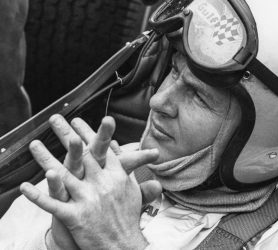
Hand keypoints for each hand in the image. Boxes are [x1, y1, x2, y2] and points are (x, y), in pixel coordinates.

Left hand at [21, 115, 160, 249]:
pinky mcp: (76, 217)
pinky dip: (38, 196)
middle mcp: (102, 183)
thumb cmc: (128, 217)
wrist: (124, 246)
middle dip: (67, 135)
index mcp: (116, 176)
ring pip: (64, 175)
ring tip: (34, 144)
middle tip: (55, 119)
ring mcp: (89, 199)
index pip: (101, 149)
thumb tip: (121, 153)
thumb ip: (126, 170)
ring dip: (46, 159)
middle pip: (82, 155)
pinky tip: (24, 187)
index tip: (77, 121)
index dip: (89, 133)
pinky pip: (53, 205)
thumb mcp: (132, 190)